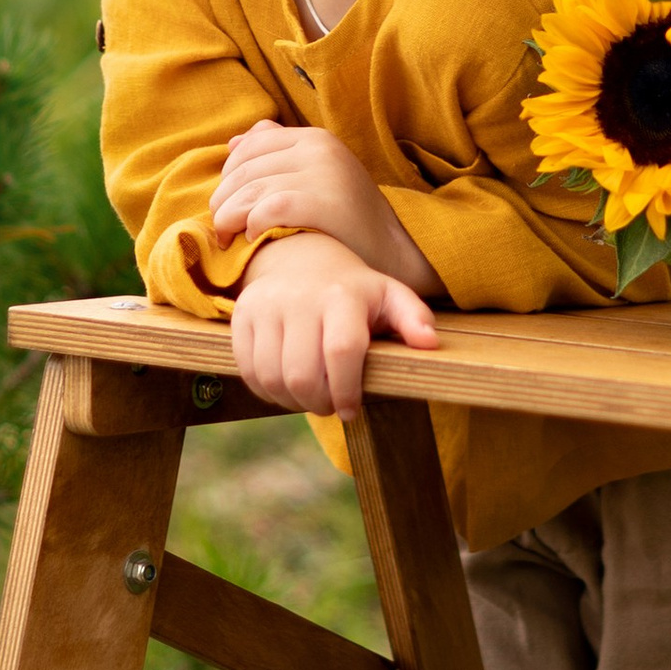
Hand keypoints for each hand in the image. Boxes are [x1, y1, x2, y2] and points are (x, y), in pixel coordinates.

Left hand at [212, 119, 434, 290]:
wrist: (391, 253)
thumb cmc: (347, 220)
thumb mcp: (318, 176)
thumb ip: (279, 154)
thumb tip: (234, 141)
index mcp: (315, 137)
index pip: (248, 147)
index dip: (228, 176)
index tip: (228, 203)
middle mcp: (319, 148)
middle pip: (244, 170)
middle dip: (223, 201)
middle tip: (222, 228)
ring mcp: (323, 173)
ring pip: (249, 190)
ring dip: (228, 218)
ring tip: (229, 238)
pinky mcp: (323, 202)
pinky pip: (267, 209)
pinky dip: (252, 226)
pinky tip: (254, 240)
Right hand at [230, 231, 438, 417]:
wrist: (300, 259)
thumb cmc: (353, 291)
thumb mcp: (389, 296)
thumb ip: (413, 318)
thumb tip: (429, 344)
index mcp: (341, 296)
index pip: (341, 351)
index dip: (346, 390)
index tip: (350, 410)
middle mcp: (299, 298)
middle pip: (302, 373)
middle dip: (318, 402)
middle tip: (330, 406)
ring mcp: (265, 306)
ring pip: (272, 377)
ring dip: (292, 401)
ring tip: (309, 397)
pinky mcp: (241, 317)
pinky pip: (248, 371)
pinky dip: (267, 391)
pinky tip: (286, 387)